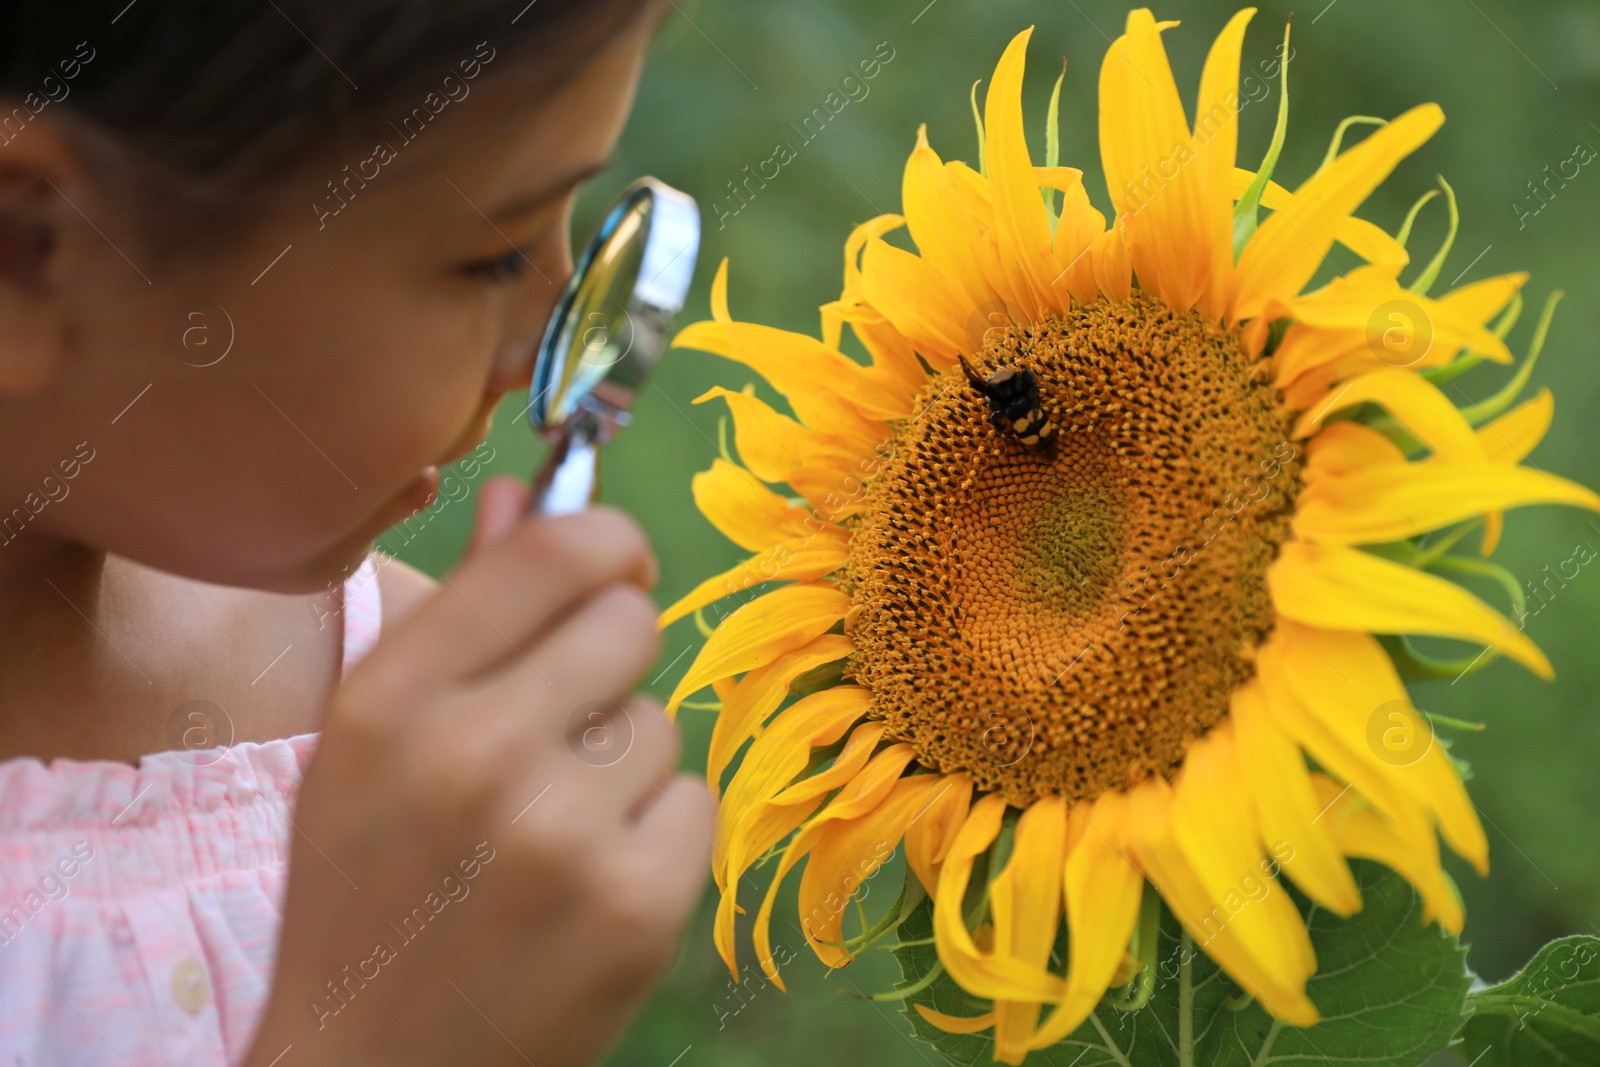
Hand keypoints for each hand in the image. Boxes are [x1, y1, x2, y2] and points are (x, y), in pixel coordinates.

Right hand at [245, 476, 713, 1066]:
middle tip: (558, 729)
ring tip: (549, 833)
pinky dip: (656, 835)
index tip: (613, 564)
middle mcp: (476, 752)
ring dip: (623, 764)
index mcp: (393, 699)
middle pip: (630, 620)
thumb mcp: (370, 746)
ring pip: (663, 720)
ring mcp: (563, 832)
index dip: (606, 540)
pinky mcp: (638, 904)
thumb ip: (459, 610)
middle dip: (607, 661)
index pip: (553, 551)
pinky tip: (589, 883)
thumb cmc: (366, 894)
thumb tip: (526, 493)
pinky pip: (695, 800)